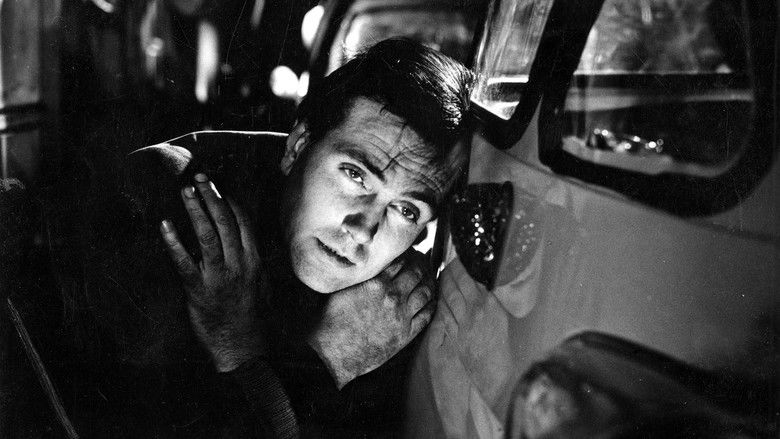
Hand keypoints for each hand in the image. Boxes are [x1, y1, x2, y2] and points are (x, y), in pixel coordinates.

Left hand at [160, 173, 265, 371]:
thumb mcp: (261, 284)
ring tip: (186, 191)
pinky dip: (174, 243)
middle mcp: (239, 265)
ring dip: (195, 210)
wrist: (243, 347)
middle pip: (225, 222)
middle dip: (212, 196)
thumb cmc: (252, 317)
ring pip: (207, 236)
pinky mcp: (199, 291)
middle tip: (199, 177)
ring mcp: (218, 277)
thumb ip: (251, 260)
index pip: (243, 222)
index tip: (218, 186)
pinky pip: (184, 263)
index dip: (229, 200)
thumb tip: (244, 239)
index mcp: (254, 261)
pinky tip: (165, 225)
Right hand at [307, 250, 436, 387]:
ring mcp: (401, 315)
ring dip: (429, 282)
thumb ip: (361, 275)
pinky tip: (431, 300)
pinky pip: (426, 315)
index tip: (410, 252)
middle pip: (416, 273)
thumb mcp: (343, 288)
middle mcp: (392, 296)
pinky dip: (431, 304)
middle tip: (424, 261)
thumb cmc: (331, 320)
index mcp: (376, 282)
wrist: (332, 352)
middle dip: (422, 265)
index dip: (408, 254)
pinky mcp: (405, 334)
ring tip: (429, 278)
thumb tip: (371, 264)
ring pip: (425, 292)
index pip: (401, 260)